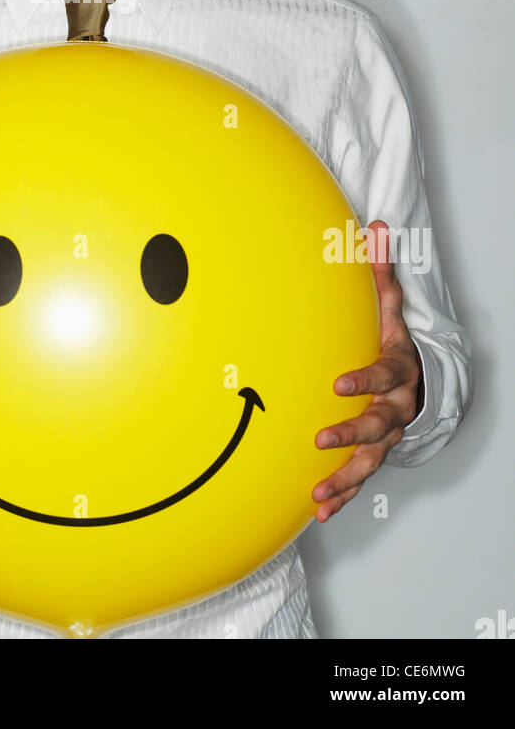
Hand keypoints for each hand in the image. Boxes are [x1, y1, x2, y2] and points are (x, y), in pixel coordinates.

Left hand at [312, 220, 422, 521]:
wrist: (421, 384)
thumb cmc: (396, 343)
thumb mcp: (389, 309)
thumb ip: (380, 272)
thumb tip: (375, 227)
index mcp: (398, 371)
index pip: (383, 375)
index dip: (364, 379)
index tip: (338, 382)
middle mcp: (396, 409)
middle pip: (378, 425)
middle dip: (350, 432)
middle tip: (320, 437)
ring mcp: (387, 436)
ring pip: (370, 461)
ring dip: (344, 477)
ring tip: (317, 493)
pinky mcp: (374, 455)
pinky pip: (360, 479)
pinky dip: (341, 496)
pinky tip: (318, 512)